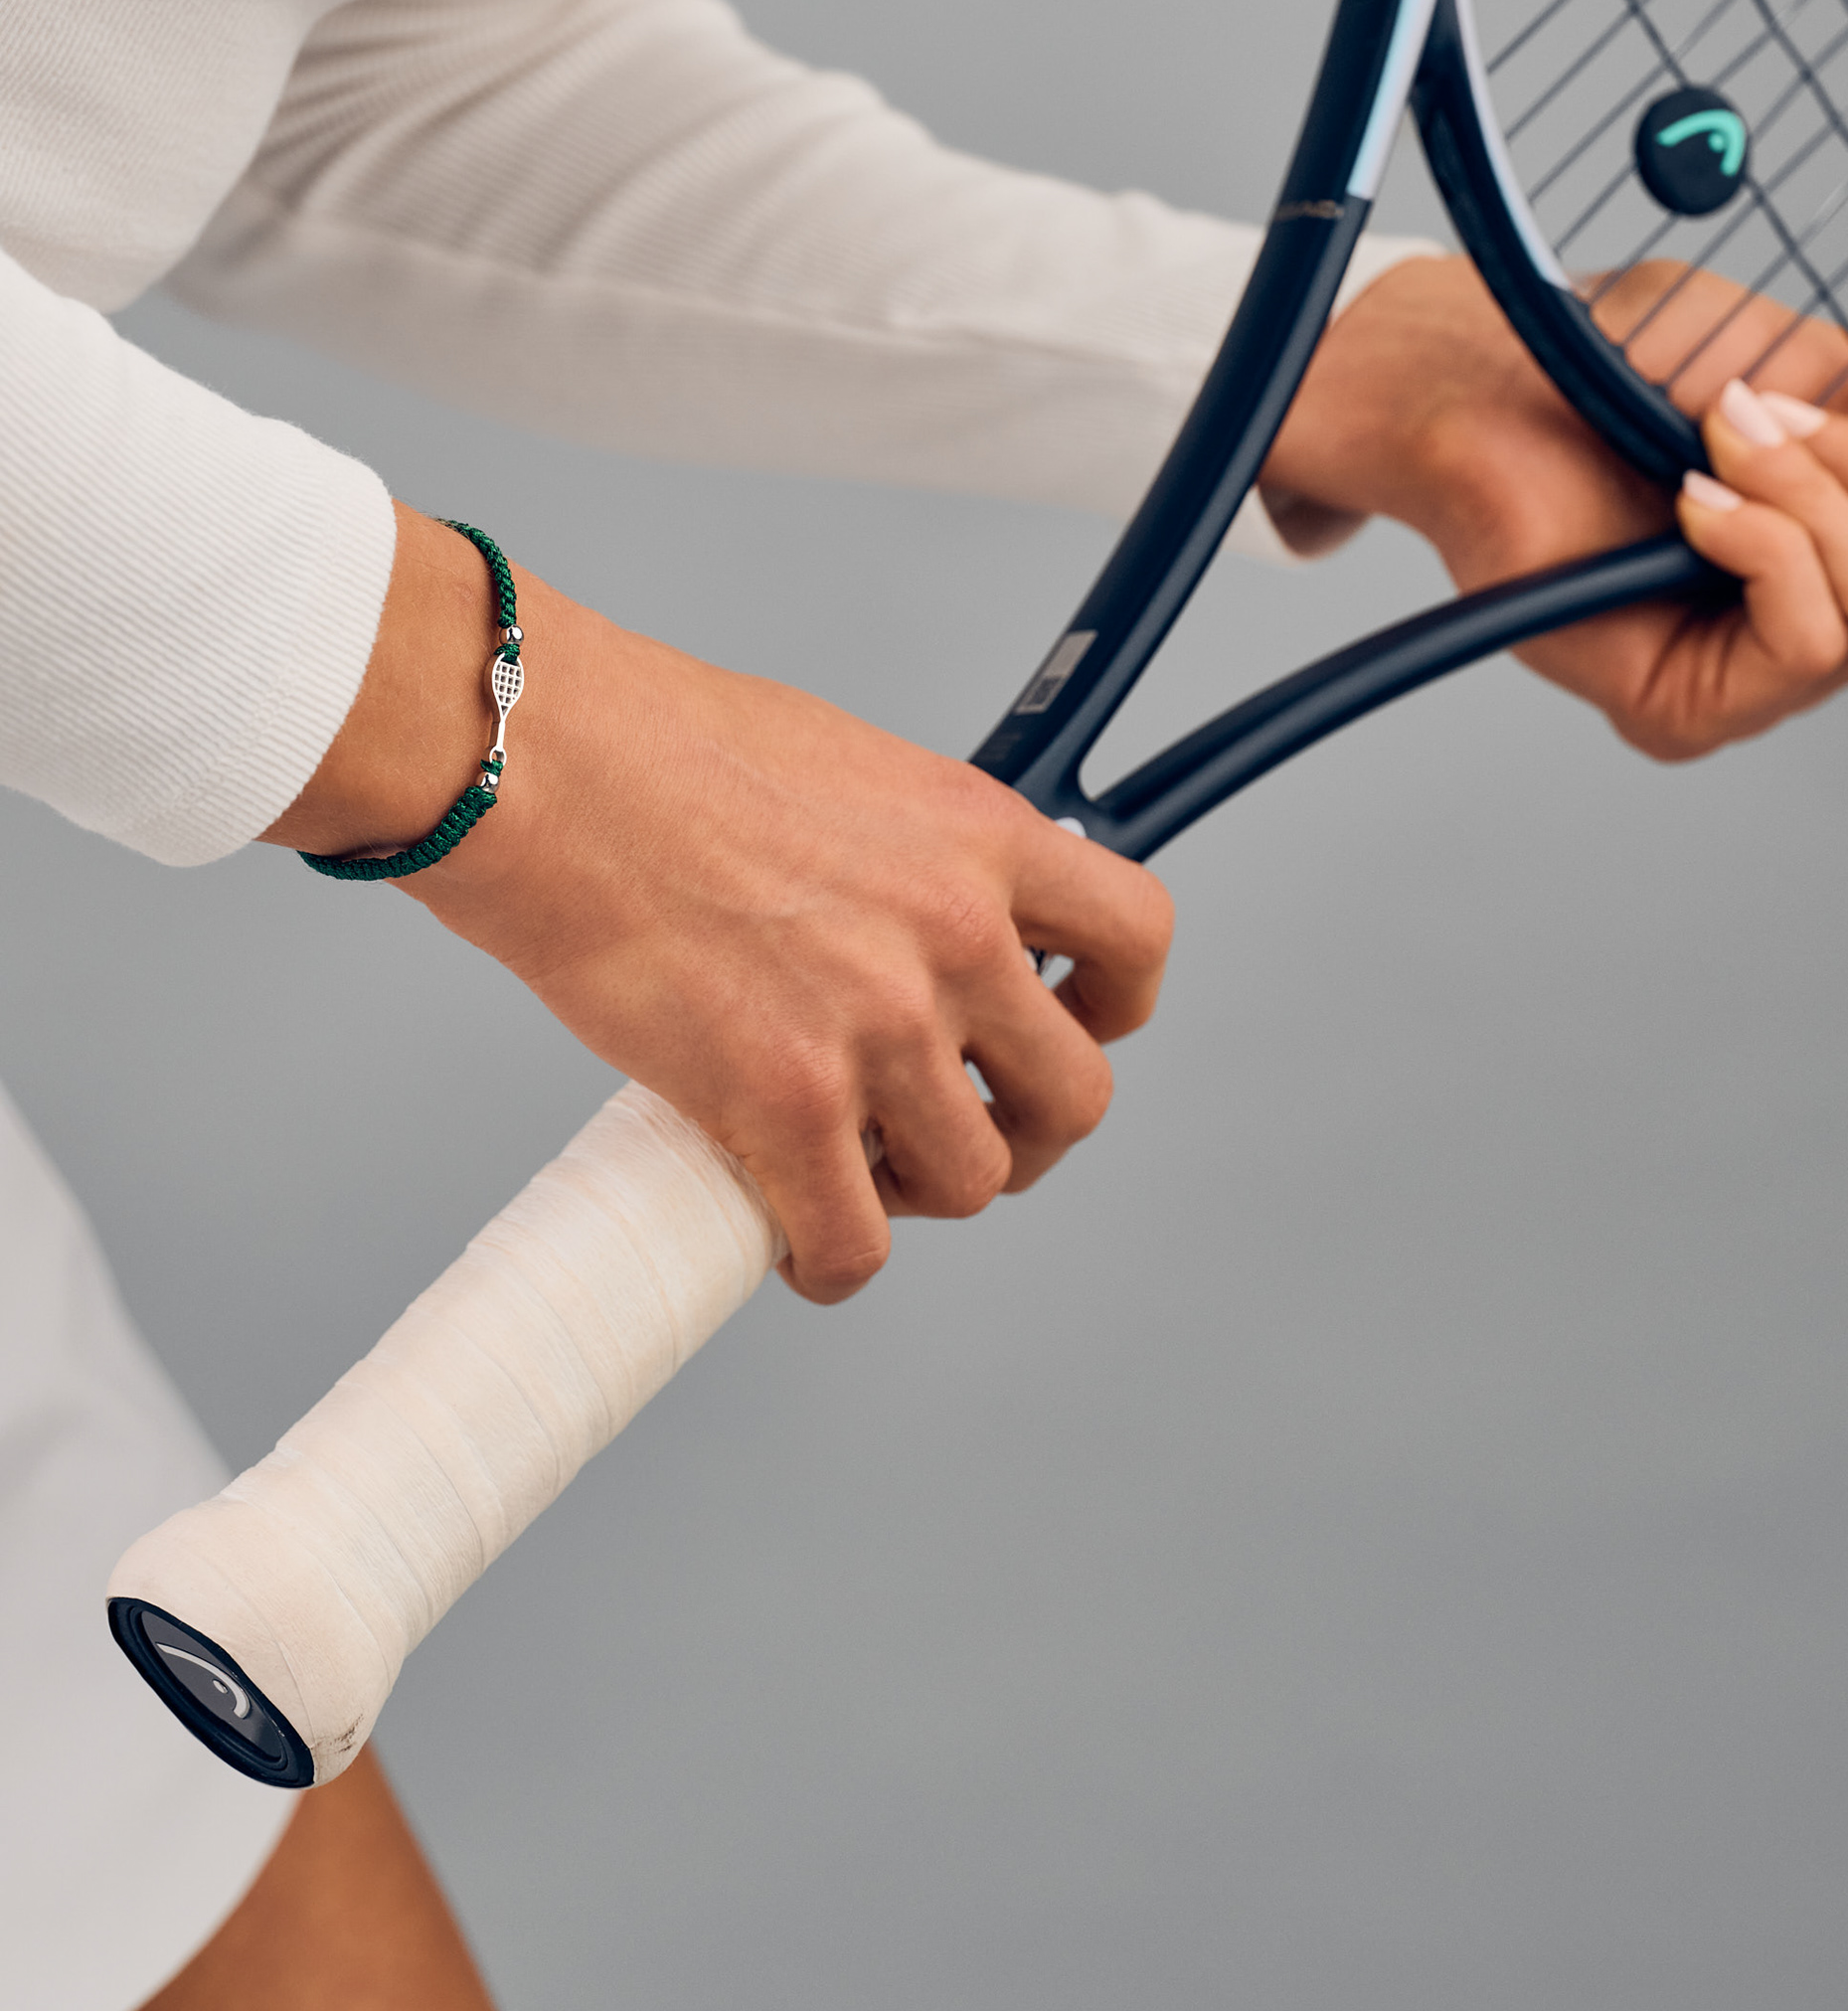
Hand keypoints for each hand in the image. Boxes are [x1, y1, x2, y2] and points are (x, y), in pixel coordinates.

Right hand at [266, 510, 1172, 1300]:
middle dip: (1020, 1130)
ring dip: (915, 1192)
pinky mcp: (786, 1107)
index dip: (1113, 1006)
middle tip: (951, 1127)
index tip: (1068, 1022)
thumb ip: (910, 853)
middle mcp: (956, 937)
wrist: (546, 768)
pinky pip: (852, 1247)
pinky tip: (785, 1230)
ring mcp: (879, 1029)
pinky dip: (826, 1261)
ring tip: (847, 1167)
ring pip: (970, 1182)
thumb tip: (910, 920)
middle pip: (1072, 1098)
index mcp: (979, 837)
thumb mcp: (843, 765)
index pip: (1138, 938)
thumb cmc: (656, 748)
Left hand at [1259, 253, 1847, 758]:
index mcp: (1831, 556)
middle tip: (1753, 420)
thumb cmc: (1601, 379)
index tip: (1815, 397)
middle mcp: (1802, 634)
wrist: (1474, 398)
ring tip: (1717, 448)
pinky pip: (1804, 642)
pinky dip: (1768, 547)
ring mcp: (1745, 688)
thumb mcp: (1768, 360)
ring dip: (1813, 502)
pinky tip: (1694, 502)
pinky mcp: (1684, 714)